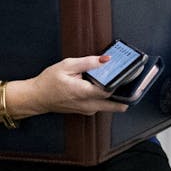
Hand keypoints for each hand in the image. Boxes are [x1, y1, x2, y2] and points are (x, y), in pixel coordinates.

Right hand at [10, 55, 130, 117]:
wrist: (37, 98)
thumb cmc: (48, 82)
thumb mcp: (66, 66)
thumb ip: (87, 62)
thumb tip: (105, 59)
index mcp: (84, 92)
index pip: (111, 90)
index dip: (122, 82)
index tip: (130, 73)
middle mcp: (89, 105)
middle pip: (117, 105)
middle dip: (127, 94)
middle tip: (133, 82)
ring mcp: (88, 110)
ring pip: (111, 106)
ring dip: (117, 96)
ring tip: (118, 80)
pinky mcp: (87, 111)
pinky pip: (103, 105)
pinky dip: (107, 98)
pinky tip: (103, 85)